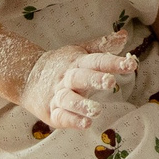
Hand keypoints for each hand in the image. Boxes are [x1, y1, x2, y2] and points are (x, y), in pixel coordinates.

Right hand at [21, 29, 136, 129]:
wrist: (27, 77)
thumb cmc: (62, 64)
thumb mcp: (80, 52)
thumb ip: (102, 46)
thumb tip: (125, 34)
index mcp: (77, 62)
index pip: (96, 60)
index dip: (114, 63)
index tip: (131, 64)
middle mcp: (68, 78)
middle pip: (81, 77)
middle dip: (95, 79)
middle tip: (110, 81)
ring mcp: (58, 95)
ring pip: (69, 99)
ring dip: (82, 104)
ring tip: (97, 110)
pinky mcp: (52, 112)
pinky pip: (62, 116)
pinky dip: (72, 120)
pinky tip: (85, 124)